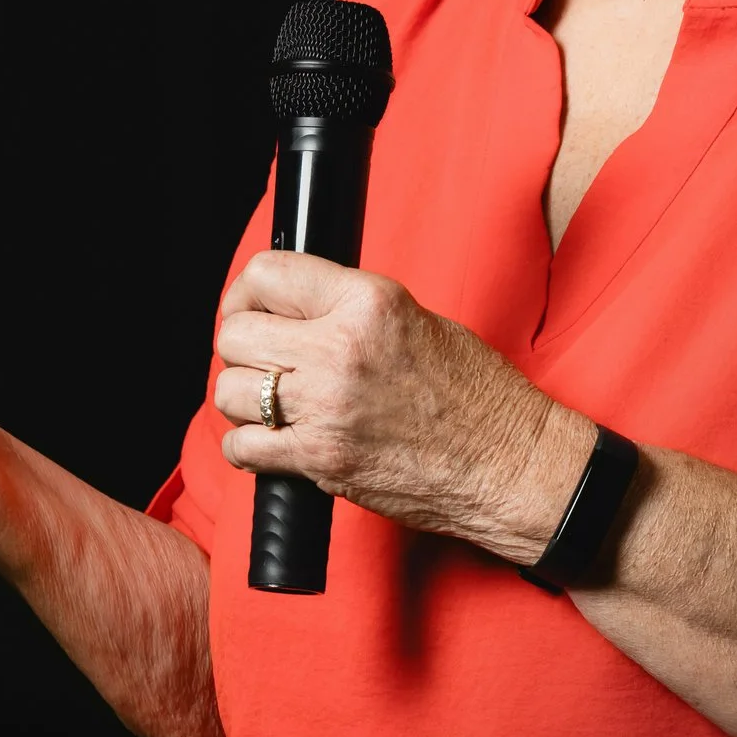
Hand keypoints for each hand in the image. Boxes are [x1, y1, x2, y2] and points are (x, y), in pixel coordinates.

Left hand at [213, 251, 585, 556]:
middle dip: (238, 347)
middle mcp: (339, 349)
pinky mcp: (321, 460)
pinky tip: (273, 442)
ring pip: (228, 391)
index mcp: (367, 303)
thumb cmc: (477, 396)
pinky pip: (243, 447)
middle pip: (234, 334)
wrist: (509, 463)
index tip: (251, 308)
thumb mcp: (416, 320)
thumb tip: (292, 309)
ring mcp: (326, 407)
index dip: (246, 293)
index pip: (267, 273)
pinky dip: (248, 447)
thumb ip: (348, 310)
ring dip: (241, 398)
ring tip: (271, 403)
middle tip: (258, 360)